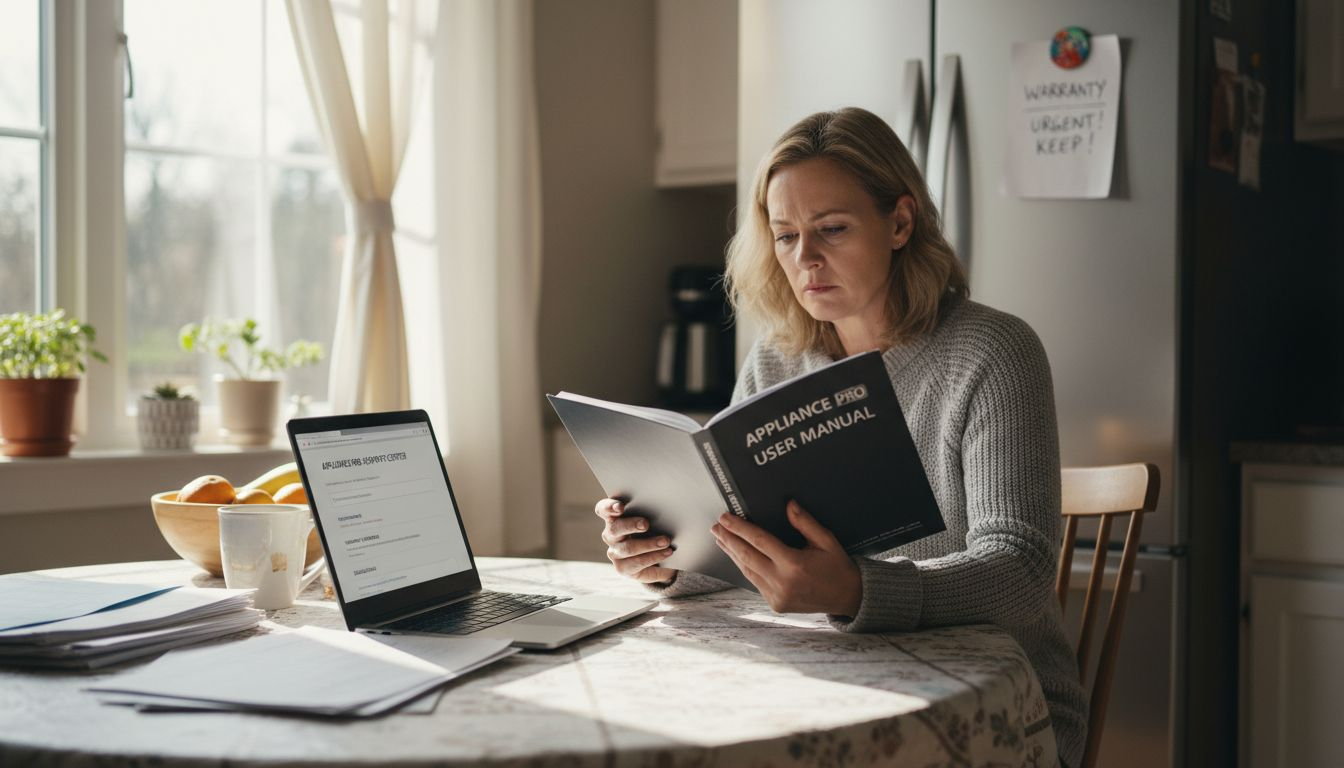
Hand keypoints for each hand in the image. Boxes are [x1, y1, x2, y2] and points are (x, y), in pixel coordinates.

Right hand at [594, 498, 676, 583]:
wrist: (659, 560)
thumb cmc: (654, 532)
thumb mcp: (652, 520)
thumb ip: (651, 513)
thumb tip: (666, 507)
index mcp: (613, 518)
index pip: (603, 509)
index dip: (609, 507)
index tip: (620, 507)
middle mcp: (610, 535)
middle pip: (615, 528)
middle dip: (630, 525)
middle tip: (645, 524)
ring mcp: (614, 552)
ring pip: (628, 548)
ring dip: (649, 544)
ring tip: (665, 541)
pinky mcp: (622, 568)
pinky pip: (637, 562)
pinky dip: (654, 556)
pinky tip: (666, 552)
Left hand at [711, 500, 861, 616]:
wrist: (847, 598)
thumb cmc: (837, 568)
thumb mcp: (826, 541)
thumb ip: (805, 522)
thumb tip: (788, 504)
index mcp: (794, 564)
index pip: (759, 541)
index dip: (739, 528)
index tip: (726, 518)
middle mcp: (782, 582)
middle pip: (747, 556)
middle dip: (729, 540)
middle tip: (716, 527)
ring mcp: (777, 596)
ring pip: (747, 571)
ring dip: (733, 553)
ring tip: (722, 539)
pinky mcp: (775, 604)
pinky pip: (755, 582)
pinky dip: (745, 567)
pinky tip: (738, 556)